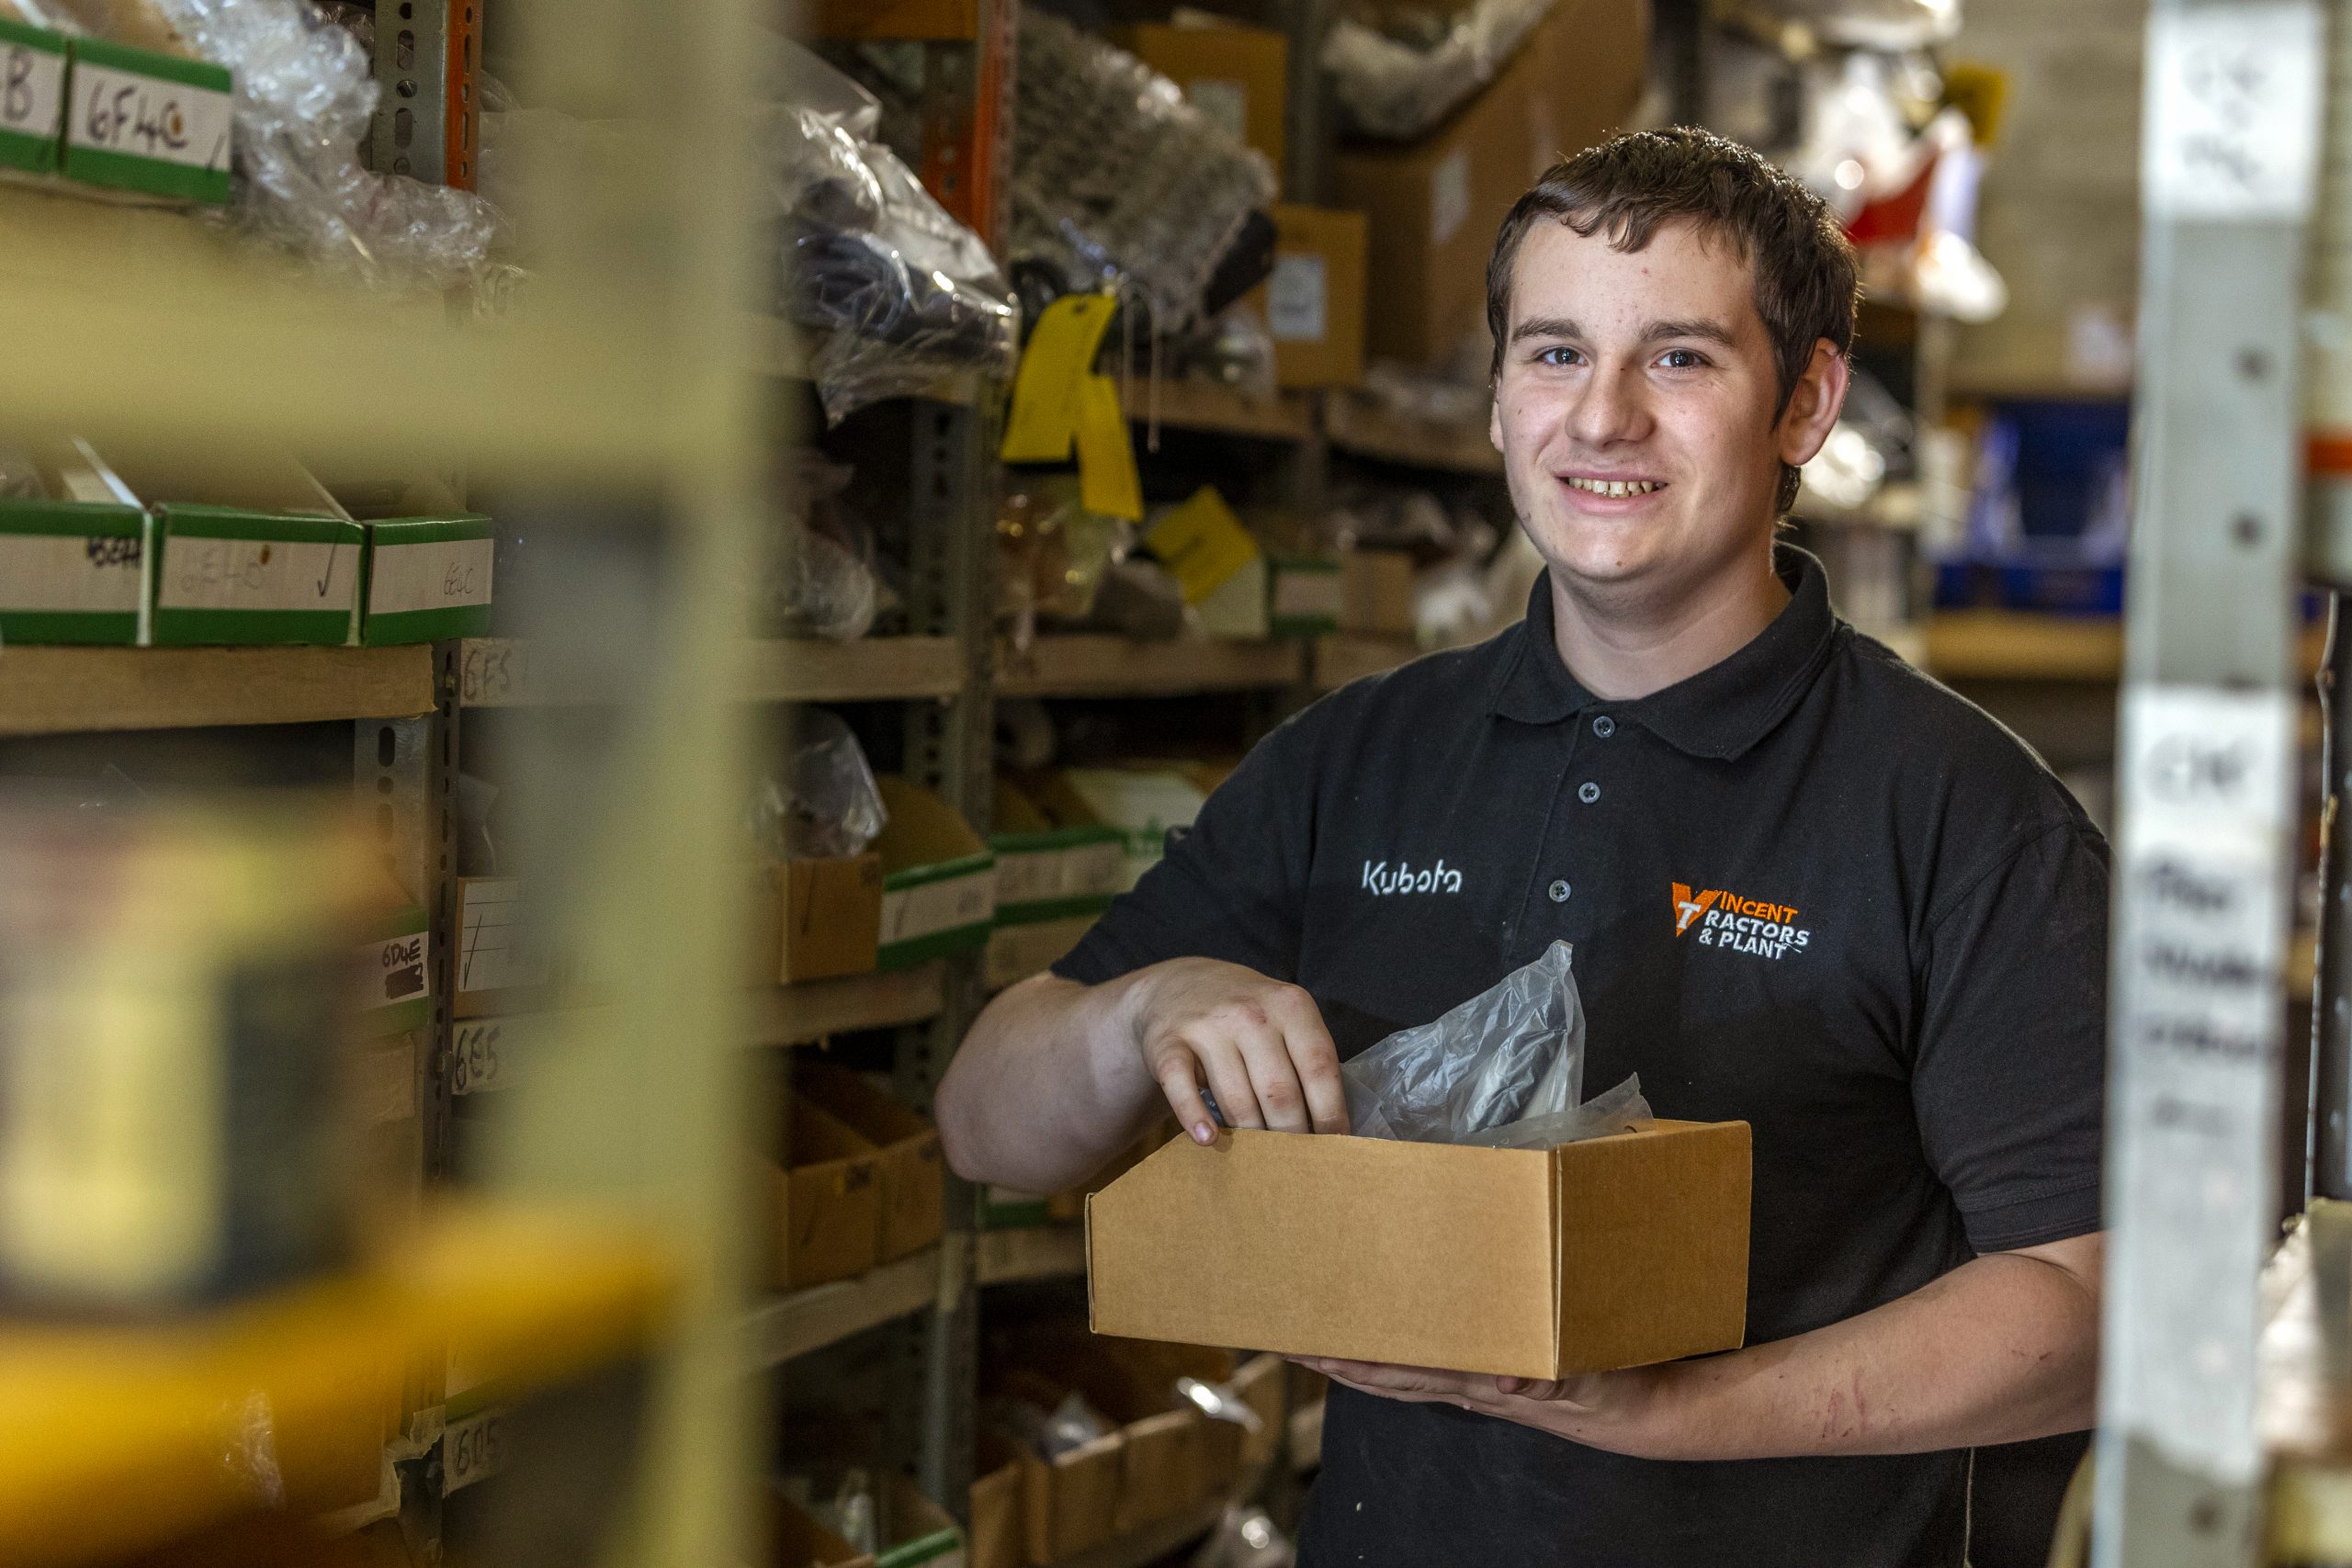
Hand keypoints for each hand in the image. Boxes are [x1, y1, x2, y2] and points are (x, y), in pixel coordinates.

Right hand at [1124, 958, 1346, 1141]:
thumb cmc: (1246, 1013)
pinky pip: (1183, 1089)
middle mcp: (1251, 1013)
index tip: (1334, 1146)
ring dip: (1251, 1136)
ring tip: (1261, 1160)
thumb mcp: (1284, 1016)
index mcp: (1291, 1006)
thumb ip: (1306, 1057)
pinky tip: (1208, 1138)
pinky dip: (1195, 1118)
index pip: (1320, 1069)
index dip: (1330, 1114)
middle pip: (1280, 1093)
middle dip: (1291, 1135)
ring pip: (1237, 1101)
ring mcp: (1207, 1027)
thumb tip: (1333, 1126)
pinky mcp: (1168, 1044)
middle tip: (1295, 1161)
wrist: (1179, 985)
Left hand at [1293, 1355, 1681, 1458]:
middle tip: (1287, 1337)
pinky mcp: (1494, 1374)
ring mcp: (1479, 1383)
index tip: (1312, 1348)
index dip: (1355, 1363)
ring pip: (1404, 1371)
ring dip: (1359, 1358)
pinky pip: (1434, 1363)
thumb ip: (1551, 1382)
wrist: (1644, 1412)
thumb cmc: (1611, 1392)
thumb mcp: (1585, 1381)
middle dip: (1336, 1360)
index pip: (1403, 1373)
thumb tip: (1510, 1383)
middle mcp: (1470, 1386)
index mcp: (1481, 1385)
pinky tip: (1390, 1337)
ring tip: (1320, 1336)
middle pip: (1386, 1376)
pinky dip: (1403, 1353)